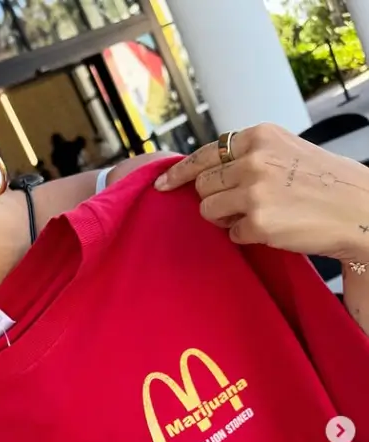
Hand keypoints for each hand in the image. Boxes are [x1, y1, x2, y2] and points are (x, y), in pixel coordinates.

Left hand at [154, 123, 368, 261]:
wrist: (359, 209)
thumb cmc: (324, 182)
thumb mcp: (285, 150)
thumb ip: (249, 155)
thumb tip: (207, 171)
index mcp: (259, 137)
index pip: (205, 154)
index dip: (179, 172)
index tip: (162, 184)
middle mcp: (253, 160)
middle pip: (202, 185)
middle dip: (214, 198)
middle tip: (240, 204)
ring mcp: (254, 191)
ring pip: (208, 210)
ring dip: (225, 218)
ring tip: (257, 215)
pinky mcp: (258, 222)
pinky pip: (231, 234)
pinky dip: (246, 236)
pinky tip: (272, 228)